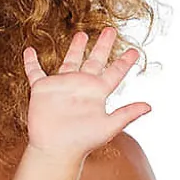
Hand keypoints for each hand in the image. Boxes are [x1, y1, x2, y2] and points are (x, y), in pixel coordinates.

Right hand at [23, 27, 150, 156]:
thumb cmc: (82, 141)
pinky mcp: (42, 89)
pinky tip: (29, 50)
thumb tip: (149, 106)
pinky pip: (35, 71)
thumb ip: (127, 114)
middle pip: (95, 60)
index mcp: (98, 92)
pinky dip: (31, 61)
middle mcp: (82, 86)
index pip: (115, 72)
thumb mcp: (108, 126)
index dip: (125, 61)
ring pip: (70, 61)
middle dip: (103, 46)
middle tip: (110, 30)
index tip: (135, 51)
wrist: (56, 149)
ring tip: (82, 34)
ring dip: (76, 48)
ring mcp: (62, 86)